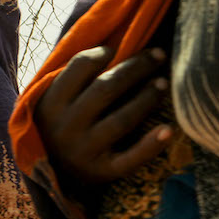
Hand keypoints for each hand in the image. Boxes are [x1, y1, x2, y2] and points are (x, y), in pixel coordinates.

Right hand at [34, 46, 173, 188]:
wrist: (51, 176)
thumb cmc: (57, 128)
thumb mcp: (51, 104)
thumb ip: (69, 80)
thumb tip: (108, 41)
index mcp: (49, 105)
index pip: (78, 68)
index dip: (101, 53)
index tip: (117, 49)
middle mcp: (65, 127)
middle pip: (106, 89)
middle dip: (135, 68)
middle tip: (158, 55)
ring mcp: (83, 151)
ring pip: (122, 120)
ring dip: (147, 97)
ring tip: (163, 82)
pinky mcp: (102, 172)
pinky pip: (130, 158)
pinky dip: (150, 144)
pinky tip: (169, 129)